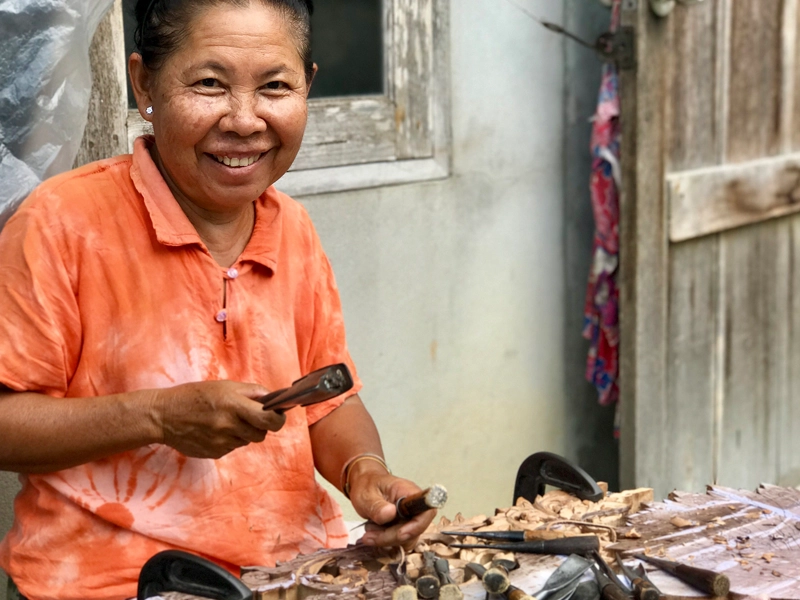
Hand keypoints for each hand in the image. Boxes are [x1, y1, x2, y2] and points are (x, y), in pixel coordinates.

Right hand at [150, 380, 285, 458]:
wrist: (163, 416)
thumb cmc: (194, 396)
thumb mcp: (224, 386)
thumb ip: (252, 392)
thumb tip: (273, 398)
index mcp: (234, 405)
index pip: (269, 420)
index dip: (278, 419)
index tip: (278, 415)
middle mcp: (229, 425)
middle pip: (261, 434)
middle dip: (260, 426)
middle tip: (250, 417)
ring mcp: (221, 442)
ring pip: (247, 442)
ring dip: (244, 433)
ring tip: (227, 421)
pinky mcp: (215, 453)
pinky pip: (233, 448)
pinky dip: (230, 440)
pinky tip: (215, 430)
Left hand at [348, 467, 436, 550]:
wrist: (364, 485)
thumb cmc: (368, 485)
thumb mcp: (367, 494)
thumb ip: (377, 505)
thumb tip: (390, 514)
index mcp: (408, 492)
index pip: (426, 510)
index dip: (417, 525)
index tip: (400, 534)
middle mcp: (413, 505)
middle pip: (415, 529)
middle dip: (393, 537)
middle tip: (370, 535)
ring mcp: (410, 517)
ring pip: (407, 538)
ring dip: (387, 540)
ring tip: (369, 532)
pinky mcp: (404, 526)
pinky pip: (400, 540)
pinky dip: (386, 541)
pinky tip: (373, 534)